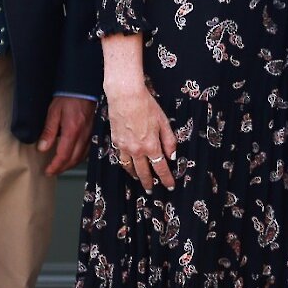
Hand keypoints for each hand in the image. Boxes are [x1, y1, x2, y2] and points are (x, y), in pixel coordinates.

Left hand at [36, 98, 94, 175]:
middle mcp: (84, 135)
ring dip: (71, 164)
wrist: (84, 87)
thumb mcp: (53, 112)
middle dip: (62, 168)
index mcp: (72, 131)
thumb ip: (49, 131)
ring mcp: (91, 134)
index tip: (48, 171)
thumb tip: (42, 148)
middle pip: (74, 159)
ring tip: (61, 166)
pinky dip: (80, 157)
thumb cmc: (69, 97)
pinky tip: (75, 157)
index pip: (64, 155)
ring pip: (82, 156)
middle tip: (52, 172)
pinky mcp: (94, 131)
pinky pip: (88, 150)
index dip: (55, 166)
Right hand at [105, 73, 178, 189]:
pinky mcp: (115, 141)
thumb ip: (169, 141)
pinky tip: (128, 165)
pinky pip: (121, 158)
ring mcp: (124, 147)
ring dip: (135, 176)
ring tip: (139, 180)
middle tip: (151, 191)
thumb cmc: (146, 106)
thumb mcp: (164, 122)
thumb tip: (172, 156)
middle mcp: (136, 150)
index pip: (160, 168)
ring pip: (129, 168)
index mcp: (151, 145)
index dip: (166, 179)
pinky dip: (125, 164)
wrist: (125, 96)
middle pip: (143, 172)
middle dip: (149, 183)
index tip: (170, 186)